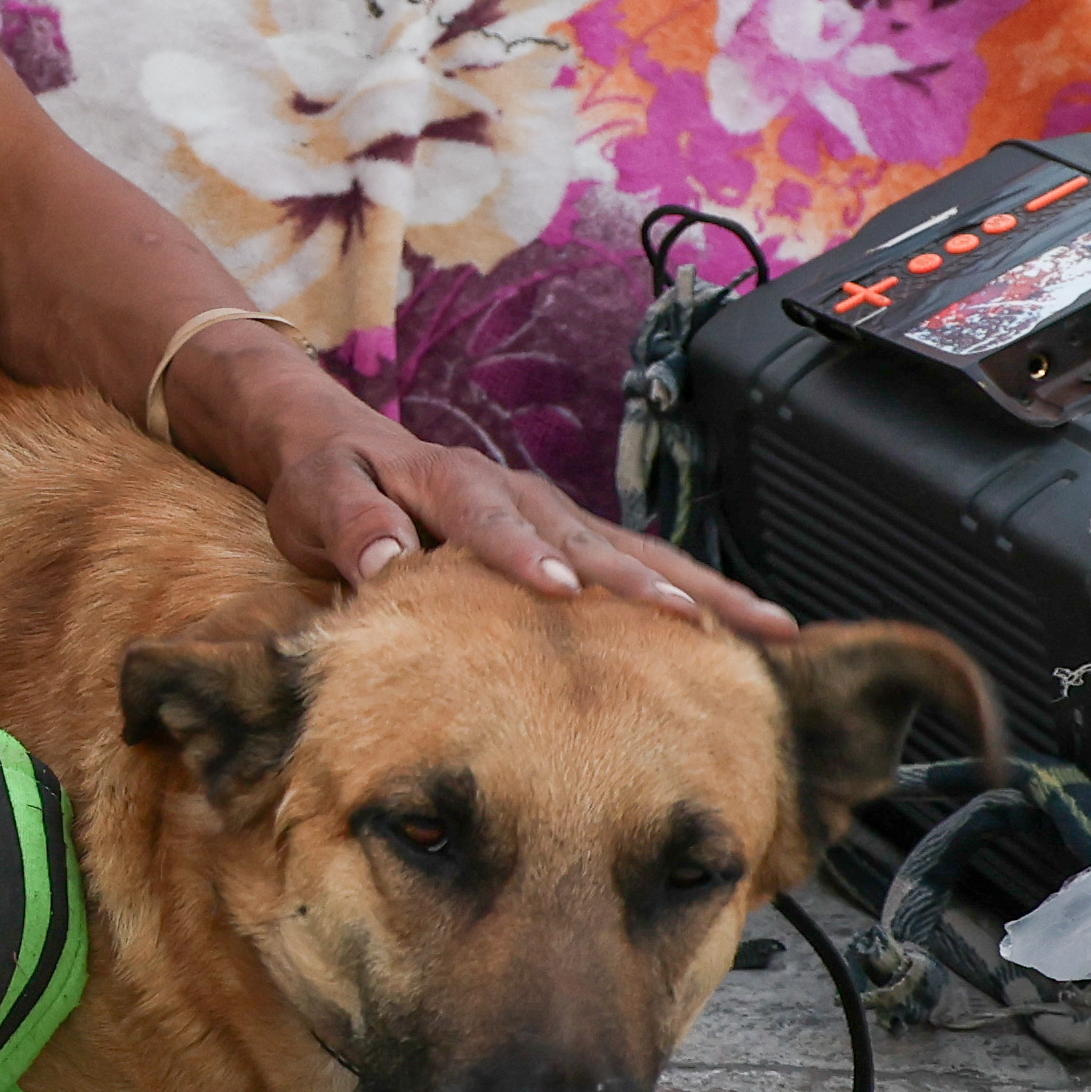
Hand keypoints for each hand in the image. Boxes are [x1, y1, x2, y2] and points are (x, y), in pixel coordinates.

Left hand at [241, 358, 792, 636]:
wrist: (348, 453)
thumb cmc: (331, 482)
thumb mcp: (315, 495)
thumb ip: (347, 522)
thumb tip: (385, 559)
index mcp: (454, 483)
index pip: (490, 520)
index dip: (524, 554)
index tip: (560, 589)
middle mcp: (521, 495)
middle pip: (594, 540)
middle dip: (650, 584)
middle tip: (701, 626)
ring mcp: (556, 516)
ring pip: (639, 554)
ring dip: (705, 593)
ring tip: (774, 632)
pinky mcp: (573, 541)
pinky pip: (640, 568)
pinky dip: (695, 598)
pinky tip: (749, 638)